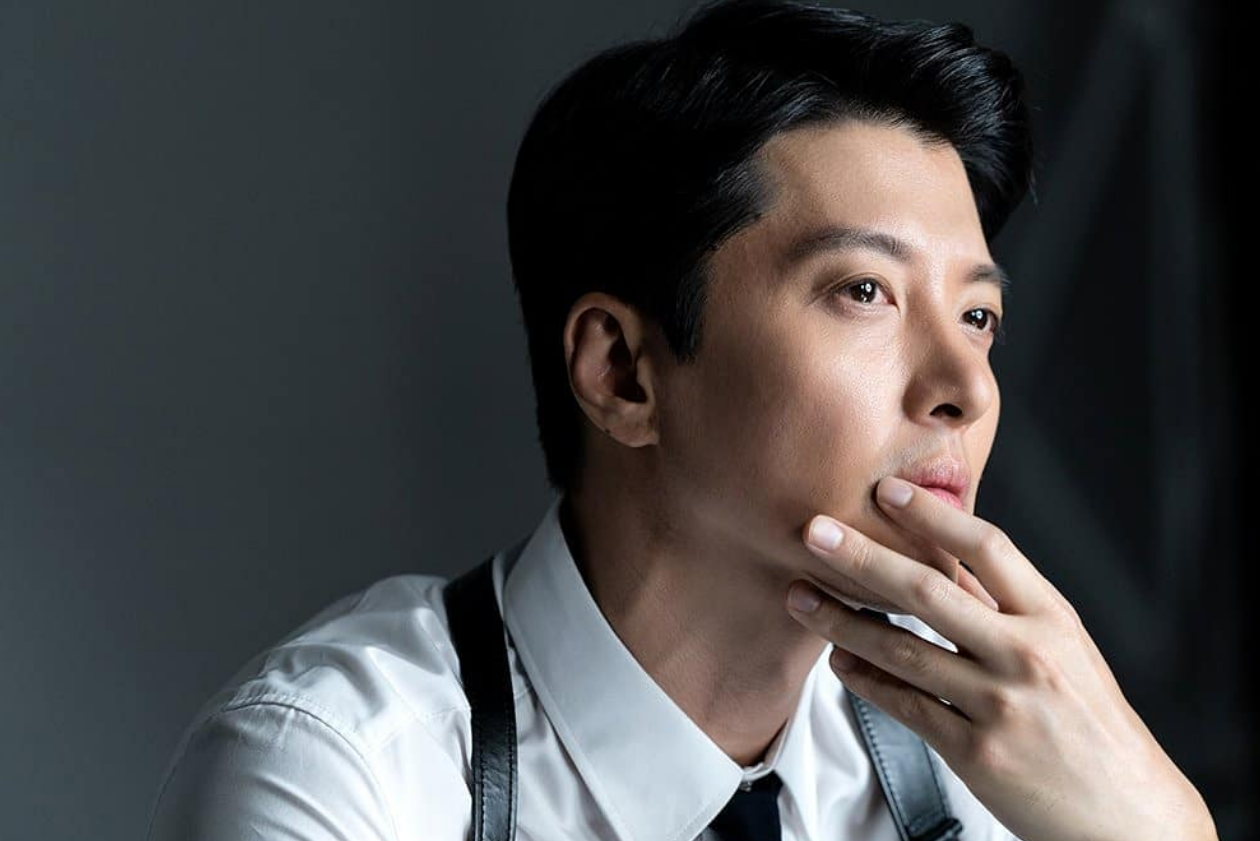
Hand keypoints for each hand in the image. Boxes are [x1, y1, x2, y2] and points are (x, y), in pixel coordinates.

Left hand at [783, 476, 1216, 840]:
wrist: (1130, 815)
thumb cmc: (1094, 726)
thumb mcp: (1067, 650)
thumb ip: (1006, 605)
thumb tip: (951, 555)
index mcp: (1053, 620)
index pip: (987, 548)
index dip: (931, 515)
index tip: (885, 491)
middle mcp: (1027, 655)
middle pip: (929, 592)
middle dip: (862, 557)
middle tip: (814, 531)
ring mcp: (1000, 705)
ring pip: (903, 651)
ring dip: (842, 621)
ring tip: (801, 597)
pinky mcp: (977, 753)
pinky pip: (906, 706)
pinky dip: (865, 680)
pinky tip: (839, 660)